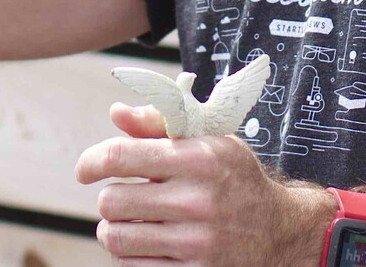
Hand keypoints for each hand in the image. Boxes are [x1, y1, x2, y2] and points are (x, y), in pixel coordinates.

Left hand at [76, 103, 332, 265]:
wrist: (280, 231)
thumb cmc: (235, 179)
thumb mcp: (210, 141)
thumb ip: (161, 124)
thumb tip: (116, 113)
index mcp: (198, 158)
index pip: (120, 156)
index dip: (91, 162)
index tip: (85, 170)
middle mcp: (198, 200)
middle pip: (111, 201)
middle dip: (109, 198)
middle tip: (122, 198)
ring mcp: (197, 242)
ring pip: (116, 237)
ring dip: (114, 229)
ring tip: (130, 222)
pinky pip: (132, 266)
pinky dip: (129, 255)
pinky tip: (145, 244)